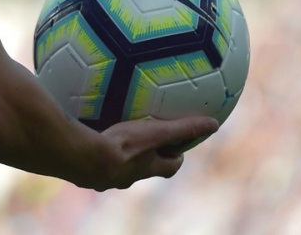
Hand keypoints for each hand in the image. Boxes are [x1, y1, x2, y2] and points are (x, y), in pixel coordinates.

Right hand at [87, 116, 219, 190]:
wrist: (86, 158)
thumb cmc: (125, 146)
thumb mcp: (157, 133)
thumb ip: (183, 128)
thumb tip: (213, 124)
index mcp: (148, 167)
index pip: (170, 167)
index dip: (175, 158)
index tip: (177, 149)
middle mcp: (130, 176)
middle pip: (144, 169)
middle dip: (146, 158)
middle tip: (143, 140)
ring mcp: (108, 176)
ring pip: (118, 167)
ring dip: (119, 157)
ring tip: (112, 138)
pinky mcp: (88, 171)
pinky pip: (94, 163)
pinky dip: (95, 155)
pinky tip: (88, 142)